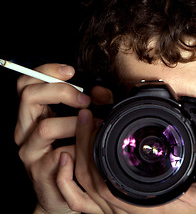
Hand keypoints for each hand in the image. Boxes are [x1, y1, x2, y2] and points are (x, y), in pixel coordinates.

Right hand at [14, 63, 99, 213]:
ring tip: (93, 127)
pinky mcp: (39, 169)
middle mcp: (25, 129)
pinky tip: (86, 151)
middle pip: (29, 96)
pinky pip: (59, 154)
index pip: (27, 82)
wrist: (60, 191)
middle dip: (61, 92)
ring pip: (45, 127)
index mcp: (33, 114)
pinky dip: (78, 150)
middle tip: (84, 100)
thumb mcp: (80, 123)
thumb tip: (102, 93)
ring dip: (75, 125)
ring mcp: (29, 150)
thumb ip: (91, 105)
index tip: (71, 71)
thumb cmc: (72, 153)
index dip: (47, 71)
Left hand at [58, 108, 195, 213]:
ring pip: (80, 185)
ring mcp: (117, 209)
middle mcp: (123, 207)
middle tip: (84, 114)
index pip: (104, 173)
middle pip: (85, 174)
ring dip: (75, 154)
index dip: (91, 144)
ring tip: (81, 127)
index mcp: (142, 200)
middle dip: (80, 140)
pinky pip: (81, 200)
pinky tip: (68, 161)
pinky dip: (68, 182)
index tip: (93, 118)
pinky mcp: (117, 207)